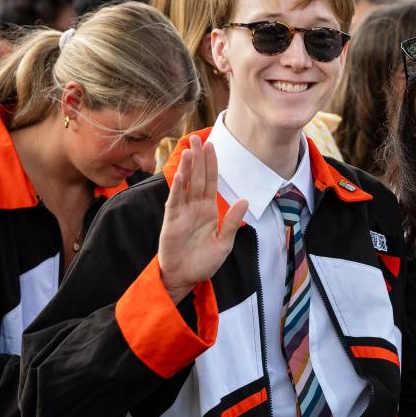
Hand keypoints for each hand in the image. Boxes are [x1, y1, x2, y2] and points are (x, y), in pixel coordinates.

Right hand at [158, 136, 248, 303]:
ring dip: (187, 168)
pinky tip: (180, 174)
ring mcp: (182, 212)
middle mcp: (195, 207)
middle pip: (197, 177)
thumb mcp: (224, 243)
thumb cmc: (203, 262)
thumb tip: (244, 200)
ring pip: (185, 185)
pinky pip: (175, 201)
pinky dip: (177, 187)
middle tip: (197, 138)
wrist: (185, 278)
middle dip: (198, 158)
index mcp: (208, 209)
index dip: (211, 164)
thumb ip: (232, 222)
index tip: (212, 145)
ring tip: (189, 150)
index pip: (211, 181)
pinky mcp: (171, 221)